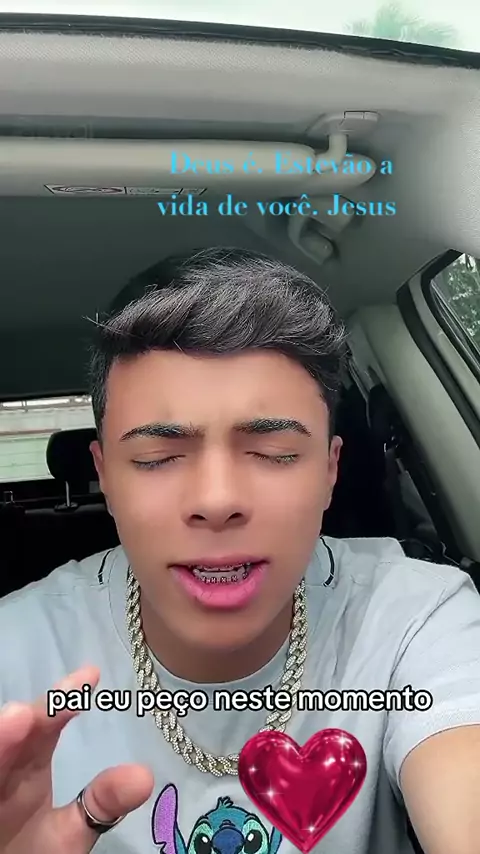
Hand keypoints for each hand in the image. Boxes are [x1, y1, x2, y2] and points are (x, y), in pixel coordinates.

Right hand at [0, 665, 153, 852]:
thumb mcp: (69, 833)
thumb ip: (102, 804)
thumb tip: (145, 776)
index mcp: (27, 769)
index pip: (45, 726)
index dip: (65, 701)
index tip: (91, 674)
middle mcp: (4, 773)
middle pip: (10, 738)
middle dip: (15, 724)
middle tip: (27, 714)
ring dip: (0, 742)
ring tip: (14, 722)